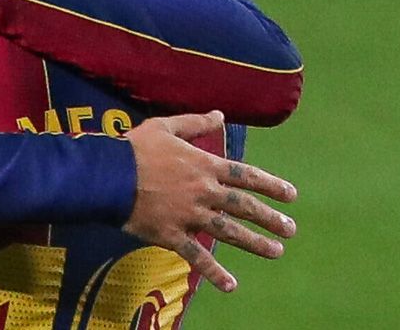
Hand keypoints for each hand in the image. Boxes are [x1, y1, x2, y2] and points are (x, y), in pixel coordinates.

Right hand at [122, 110, 297, 292]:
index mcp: (204, 165)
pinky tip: (231, 285)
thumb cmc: (135, 148)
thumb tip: (220, 114)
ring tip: (277, 251)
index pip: (246, 176)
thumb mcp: (166, 126)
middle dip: (270, 218)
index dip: (271, 185)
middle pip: (244, 206)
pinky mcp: (172, 235)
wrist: (109, 175)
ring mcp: (190, 215)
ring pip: (229, 232)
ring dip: (255, 243)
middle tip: (291, 229)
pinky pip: (196, 256)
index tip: (291, 196)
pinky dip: (214, 272)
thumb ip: (196, 123)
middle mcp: (203, 192)